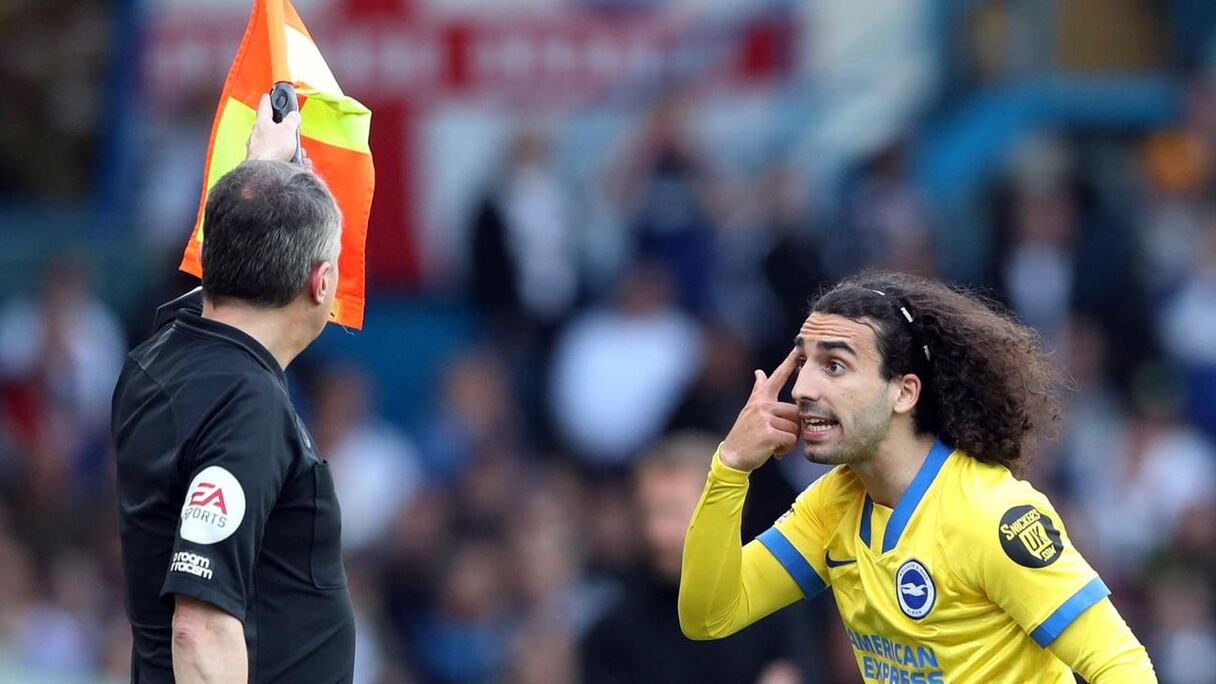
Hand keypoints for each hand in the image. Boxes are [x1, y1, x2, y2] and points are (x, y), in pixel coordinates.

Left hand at [246, 93, 301, 162]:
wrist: (266, 173)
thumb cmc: (272, 149)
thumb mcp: (288, 129)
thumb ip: (292, 120)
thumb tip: (294, 115)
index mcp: (262, 123)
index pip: (264, 108)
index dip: (267, 100)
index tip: (267, 95)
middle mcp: (257, 136)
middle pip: (271, 128)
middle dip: (284, 131)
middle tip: (292, 131)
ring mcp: (259, 150)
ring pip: (276, 145)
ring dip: (289, 148)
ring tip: (298, 153)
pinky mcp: (262, 163)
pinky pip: (277, 158)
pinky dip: (288, 160)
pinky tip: (296, 164)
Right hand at [719, 347, 800, 471]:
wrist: (732, 456)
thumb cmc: (745, 434)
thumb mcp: (750, 409)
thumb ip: (758, 390)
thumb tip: (759, 372)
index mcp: (760, 399)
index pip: (777, 376)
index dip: (789, 362)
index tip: (799, 347)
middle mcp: (762, 405)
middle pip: (795, 412)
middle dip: (793, 428)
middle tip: (780, 438)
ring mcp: (764, 418)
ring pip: (795, 428)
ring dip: (790, 441)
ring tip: (775, 445)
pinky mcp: (769, 433)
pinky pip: (791, 439)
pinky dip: (786, 449)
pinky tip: (774, 452)